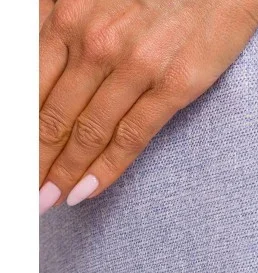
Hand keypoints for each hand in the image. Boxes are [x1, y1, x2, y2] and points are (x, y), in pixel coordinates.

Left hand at [39, 0, 257, 212]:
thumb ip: (61, 28)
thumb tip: (29, 73)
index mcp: (70, 15)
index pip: (29, 87)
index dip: (18, 131)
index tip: (13, 157)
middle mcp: (96, 41)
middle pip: (53, 115)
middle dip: (34, 160)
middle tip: (24, 192)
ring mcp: (135, 66)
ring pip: (88, 132)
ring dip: (64, 173)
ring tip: (48, 200)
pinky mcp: (173, 87)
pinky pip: (130, 138)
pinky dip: (105, 169)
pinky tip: (86, 191)